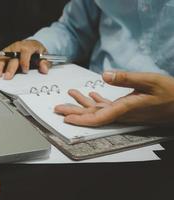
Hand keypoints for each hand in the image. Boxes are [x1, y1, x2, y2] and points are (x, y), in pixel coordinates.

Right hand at [0, 40, 50, 79]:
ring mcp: (10, 50)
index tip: (25, 70)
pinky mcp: (5, 52)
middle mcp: (17, 47)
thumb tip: (44, 69)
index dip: (25, 62)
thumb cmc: (37, 51)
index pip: (25, 53)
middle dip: (10, 68)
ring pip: (3, 57)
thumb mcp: (44, 55)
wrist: (32, 45)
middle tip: (8, 76)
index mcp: (28, 46)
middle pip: (12, 57)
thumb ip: (45, 63)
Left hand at [54, 71, 173, 126]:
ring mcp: (123, 110)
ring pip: (98, 109)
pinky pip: (108, 105)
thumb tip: (105, 75)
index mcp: (125, 108)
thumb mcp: (149, 81)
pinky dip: (97, 100)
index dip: (81, 119)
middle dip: (74, 112)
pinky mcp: (127, 106)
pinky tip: (90, 94)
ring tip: (69, 95)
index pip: (98, 117)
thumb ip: (126, 78)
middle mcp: (121, 112)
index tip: (66, 119)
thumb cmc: (169, 93)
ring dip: (82, 103)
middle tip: (58, 109)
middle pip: (93, 115)